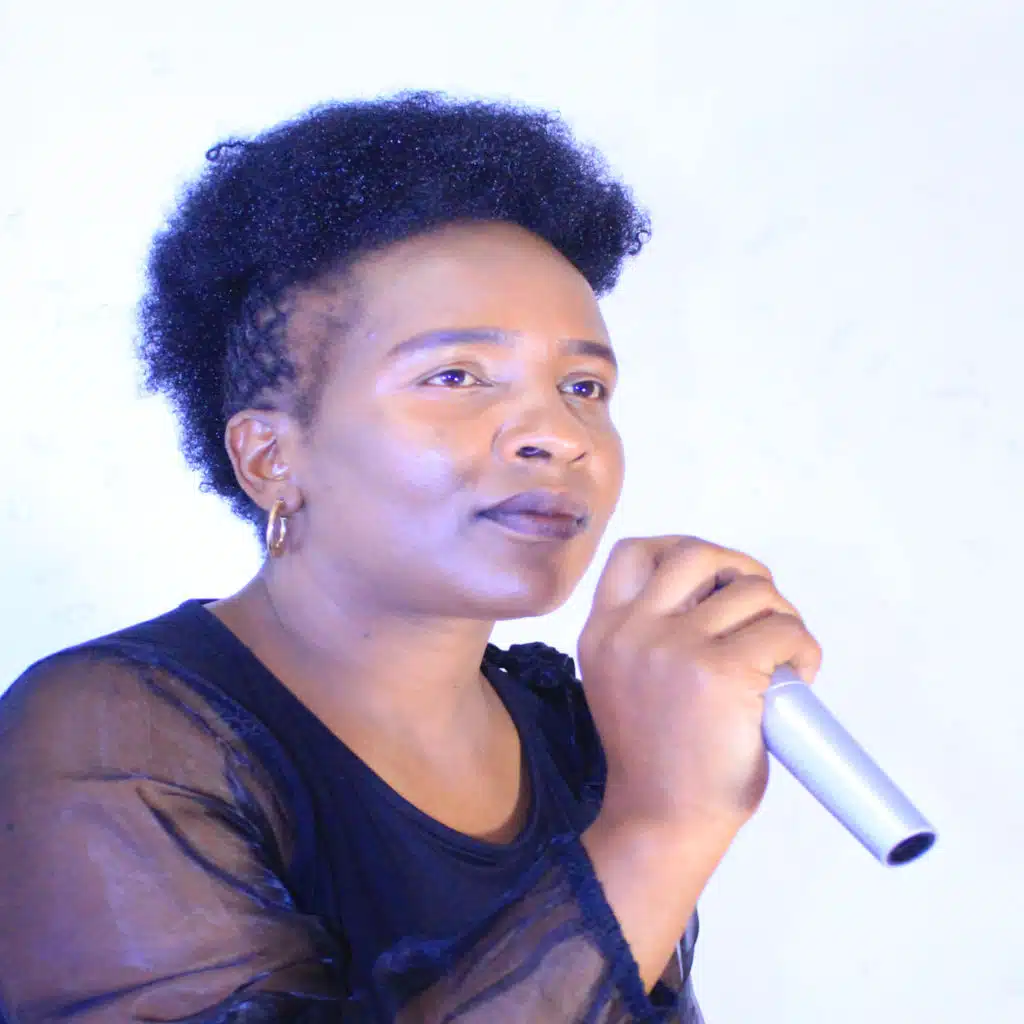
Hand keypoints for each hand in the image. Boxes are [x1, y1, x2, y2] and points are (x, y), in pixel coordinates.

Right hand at [578, 535, 822, 836]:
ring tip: (784, 653)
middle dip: (740, 568)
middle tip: (759, 605)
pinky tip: (800, 674)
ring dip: (781, 615)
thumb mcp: (624, 682)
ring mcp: (676, 648)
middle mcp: (632, 631)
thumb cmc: (654, 760)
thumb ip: (649, 635)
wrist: (662, 821)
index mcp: (604, 632)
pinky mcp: (723, 671)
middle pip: (696, 553)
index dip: (679, 550)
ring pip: (751, 590)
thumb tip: (718, 599)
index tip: (710, 577)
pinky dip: (803, 647)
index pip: (633, 553)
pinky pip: (782, 631)